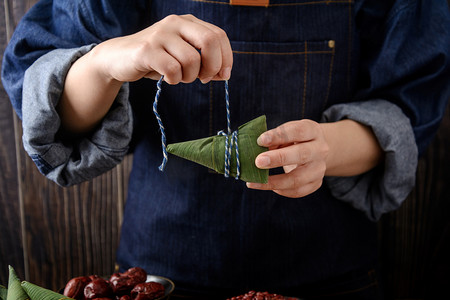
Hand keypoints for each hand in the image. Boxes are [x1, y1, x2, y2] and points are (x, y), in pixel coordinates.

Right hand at [60, 14, 232, 132]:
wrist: (119, 57)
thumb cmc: (157, 59)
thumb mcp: (183, 56)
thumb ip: (204, 61)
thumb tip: (223, 74)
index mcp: (188, 22)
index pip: (218, 35)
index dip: (226, 58)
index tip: (223, 75)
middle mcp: (175, 23)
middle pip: (210, 41)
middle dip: (213, 66)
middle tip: (204, 79)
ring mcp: (161, 34)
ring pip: (192, 60)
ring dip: (190, 76)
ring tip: (180, 77)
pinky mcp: (147, 49)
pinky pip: (172, 69)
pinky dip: (174, 79)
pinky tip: (168, 79)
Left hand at [246, 120, 328, 197]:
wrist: (315, 151)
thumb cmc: (294, 139)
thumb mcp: (286, 132)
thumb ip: (273, 139)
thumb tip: (254, 150)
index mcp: (312, 131)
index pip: (297, 131)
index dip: (278, 136)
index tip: (260, 140)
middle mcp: (320, 149)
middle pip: (302, 154)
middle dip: (278, 158)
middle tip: (258, 162)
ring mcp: (319, 168)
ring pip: (298, 179)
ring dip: (274, 182)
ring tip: (254, 182)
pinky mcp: (316, 183)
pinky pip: (297, 191)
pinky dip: (280, 190)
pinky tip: (267, 186)